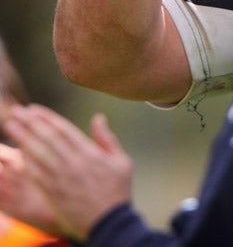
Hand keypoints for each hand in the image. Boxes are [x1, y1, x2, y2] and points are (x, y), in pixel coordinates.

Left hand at [4, 104, 132, 242]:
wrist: (109, 222)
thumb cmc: (117, 191)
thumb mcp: (122, 162)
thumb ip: (107, 139)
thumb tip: (98, 118)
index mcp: (91, 154)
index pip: (65, 131)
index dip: (48, 118)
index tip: (34, 109)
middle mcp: (74, 164)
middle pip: (48, 139)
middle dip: (31, 124)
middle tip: (17, 112)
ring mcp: (62, 179)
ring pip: (39, 154)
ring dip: (23, 139)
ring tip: (12, 126)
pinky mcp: (54, 193)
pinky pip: (36, 174)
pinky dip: (26, 161)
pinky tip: (18, 152)